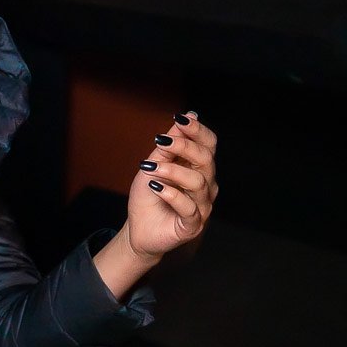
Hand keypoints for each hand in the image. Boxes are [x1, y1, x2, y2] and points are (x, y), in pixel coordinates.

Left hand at [125, 112, 217, 262]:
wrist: (138, 230)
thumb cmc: (148, 197)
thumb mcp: (154, 165)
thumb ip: (169, 145)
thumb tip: (187, 116)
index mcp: (199, 169)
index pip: (209, 145)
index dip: (197, 130)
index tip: (180, 118)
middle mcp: (206, 186)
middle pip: (206, 160)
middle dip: (184, 146)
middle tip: (161, 141)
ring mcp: (202, 206)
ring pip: (197, 182)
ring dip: (172, 171)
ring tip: (149, 169)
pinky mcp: (193, 225)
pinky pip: (189, 207)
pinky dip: (172, 195)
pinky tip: (156, 187)